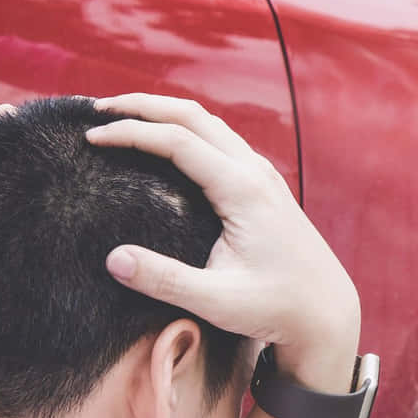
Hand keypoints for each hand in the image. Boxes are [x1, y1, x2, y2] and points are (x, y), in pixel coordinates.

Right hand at [84, 93, 360, 388]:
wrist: (326, 312)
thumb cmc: (275, 308)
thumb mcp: (217, 301)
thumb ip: (164, 280)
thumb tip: (112, 258)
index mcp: (243, 190)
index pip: (179, 141)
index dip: (132, 133)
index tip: (91, 137)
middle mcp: (255, 172)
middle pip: (194, 116)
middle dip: (143, 105)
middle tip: (97, 110)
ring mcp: (262, 175)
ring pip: (209, 124)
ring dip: (165, 114)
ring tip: (122, 118)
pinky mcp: (263, 186)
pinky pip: (220, 141)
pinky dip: (185, 131)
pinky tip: (163, 144)